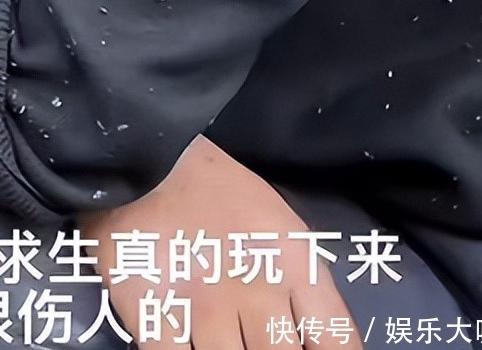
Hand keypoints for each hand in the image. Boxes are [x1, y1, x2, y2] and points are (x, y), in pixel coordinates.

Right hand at [78, 136, 361, 348]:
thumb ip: (302, 287)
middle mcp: (256, 288)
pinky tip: (184, 343)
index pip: (334, 337)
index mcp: (292, 262)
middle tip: (253, 337)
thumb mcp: (277, 227)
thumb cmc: (218, 189)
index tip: (308, 348)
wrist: (147, 153)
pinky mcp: (155, 311)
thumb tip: (314, 343)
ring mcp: (204, 303)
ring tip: (219, 335)